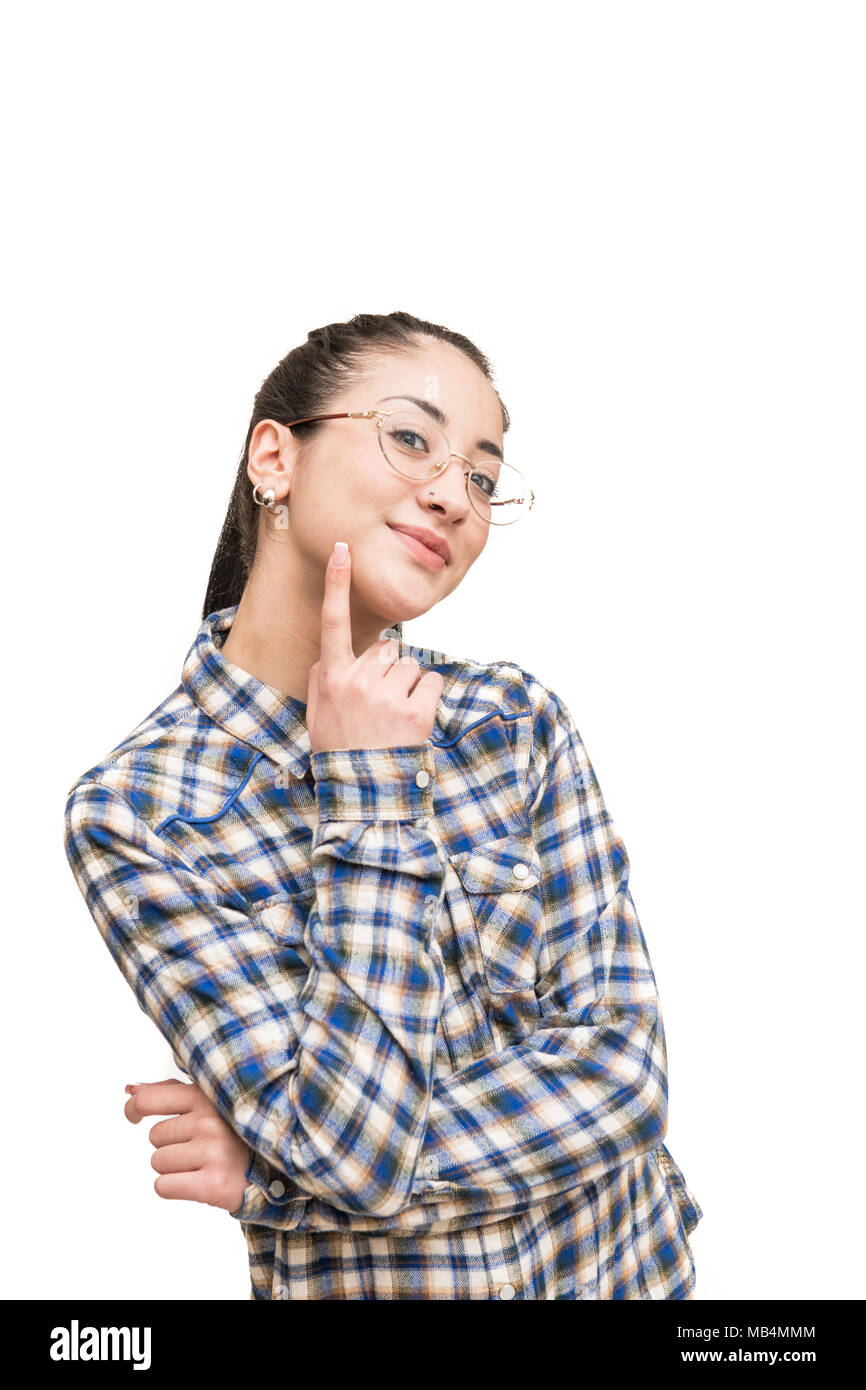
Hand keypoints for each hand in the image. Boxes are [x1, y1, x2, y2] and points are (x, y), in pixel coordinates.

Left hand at [124, 1078, 251, 1213]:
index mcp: (206, 1097)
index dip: (134, 1108)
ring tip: (203, 1164)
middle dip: (171, 1144)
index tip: (134, 1115)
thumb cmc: (232, 1134)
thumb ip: (169, 1092)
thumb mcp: (208, 1103)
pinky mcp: (212, 1184)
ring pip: (158, 1163)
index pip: (150, 1099)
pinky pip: (163, 1186)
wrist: (272, 1171)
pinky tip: (198, 1181)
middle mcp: (209, 1122)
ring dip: (174, 1168)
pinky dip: (174, 1187)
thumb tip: (131, 1090)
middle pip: (155, 1137)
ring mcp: (212, 1153)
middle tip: (201, 1147)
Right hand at [306, 540, 444, 754]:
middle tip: (378, 706)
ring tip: (394, 718)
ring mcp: (388, 695)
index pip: (333, 623)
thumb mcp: (318, 717)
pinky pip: (430, 681)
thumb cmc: (341, 753)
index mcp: (333, 678)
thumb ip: (321, 681)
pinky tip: (414, 720)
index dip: (338, 584)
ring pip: (408, 664)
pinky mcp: (417, 710)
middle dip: (387, 669)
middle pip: (386, 648)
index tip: (343, 549)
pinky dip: (427, 696)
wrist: (366, 794)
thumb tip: (329, 656)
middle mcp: (359, 681)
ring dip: (406, 685)